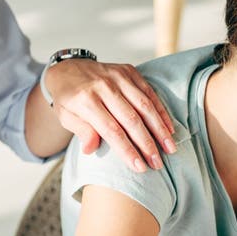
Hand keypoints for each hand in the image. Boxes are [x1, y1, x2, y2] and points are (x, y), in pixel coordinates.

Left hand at [44, 58, 176, 171]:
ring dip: (160, 129)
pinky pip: (149, 92)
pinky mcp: (129, 71)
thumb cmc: (68, 98)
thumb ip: (81, 131)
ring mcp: (118, 77)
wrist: (68, 67)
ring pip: (145, 106)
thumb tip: (91, 149)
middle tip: (158, 163)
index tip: (140, 167)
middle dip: (147, 144)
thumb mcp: (66, 117)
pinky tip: (169, 129)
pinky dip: (161, 112)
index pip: (111, 130)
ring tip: (170, 148)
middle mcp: (104, 86)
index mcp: (85, 100)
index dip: (127, 150)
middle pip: (131, 119)